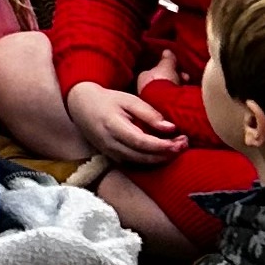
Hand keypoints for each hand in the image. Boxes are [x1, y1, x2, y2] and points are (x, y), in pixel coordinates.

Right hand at [67, 81, 185, 165]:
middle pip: (143, 156)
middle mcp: (110, 143)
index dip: (163, 145)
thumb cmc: (107, 100)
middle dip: (166, 154)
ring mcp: (108, 152)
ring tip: (177, 148)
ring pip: (139, 162)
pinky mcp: (110, 156)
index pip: (142, 142)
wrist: (81, 106)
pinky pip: (134, 163)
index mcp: (113, 126)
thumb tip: (171, 128)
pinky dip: (150, 160)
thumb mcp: (129, 100)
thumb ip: (149, 114)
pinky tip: (162, 153)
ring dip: (160, 159)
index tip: (181, 141)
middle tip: (184, 145)